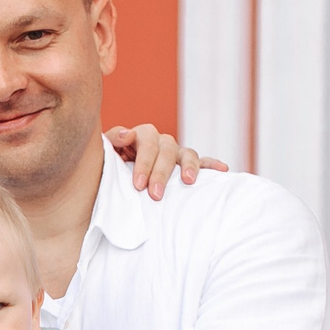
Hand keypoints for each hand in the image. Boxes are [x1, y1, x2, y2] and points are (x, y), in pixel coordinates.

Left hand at [106, 123, 228, 199]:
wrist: (117, 175)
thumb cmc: (111, 165)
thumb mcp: (106, 152)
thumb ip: (112, 141)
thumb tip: (129, 134)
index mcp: (142, 136)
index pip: (146, 143)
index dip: (143, 163)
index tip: (138, 185)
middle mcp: (162, 142)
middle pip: (166, 150)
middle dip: (161, 173)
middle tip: (155, 195)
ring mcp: (176, 153)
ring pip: (186, 153)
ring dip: (189, 167)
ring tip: (188, 181)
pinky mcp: (187, 164)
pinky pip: (203, 162)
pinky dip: (212, 164)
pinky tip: (223, 170)